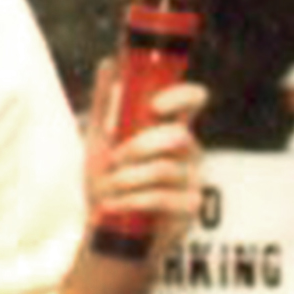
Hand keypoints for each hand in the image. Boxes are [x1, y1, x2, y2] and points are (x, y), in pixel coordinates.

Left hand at [81, 65, 207, 246]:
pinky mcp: (191, 207)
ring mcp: (193, 178)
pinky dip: (129, 200)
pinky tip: (112, 205)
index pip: (194, 99)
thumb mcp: (99, 140)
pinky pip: (162, 197)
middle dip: (139, 146)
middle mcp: (188, 150)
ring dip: (127, 178)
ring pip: (166, 168)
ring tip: (108, 187)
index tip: (153, 106)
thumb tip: (109, 62)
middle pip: (179, 135)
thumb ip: (106, 104)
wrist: (105, 231)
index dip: (181, 96)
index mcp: (170, 127)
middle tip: (114, 159)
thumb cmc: (107, 182)